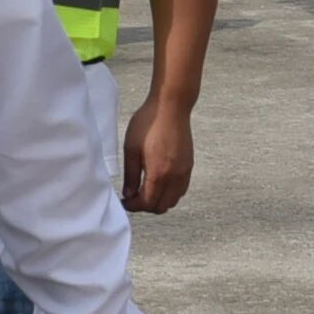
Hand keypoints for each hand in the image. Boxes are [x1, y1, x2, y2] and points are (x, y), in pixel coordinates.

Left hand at [120, 95, 196, 215]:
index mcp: (159, 173)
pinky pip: (181, 189)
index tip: (124, 202)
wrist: (171, 106)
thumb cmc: (148, 124)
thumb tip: (129, 194)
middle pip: (162, 207)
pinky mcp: (189, 165)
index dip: (134, 206)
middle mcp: (175, 177)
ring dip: (159, 200)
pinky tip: (158, 182)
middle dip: (146, 206)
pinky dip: (170, 193)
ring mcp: (184, 172)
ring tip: (145, 189)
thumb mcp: (131, 149)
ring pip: (173, 200)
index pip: (148, 203)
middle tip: (133, 196)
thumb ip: (130, 176)